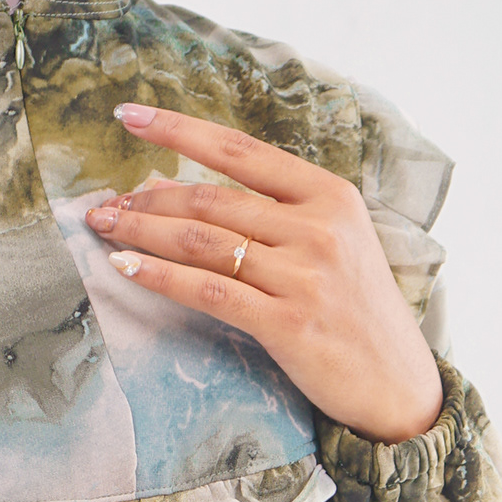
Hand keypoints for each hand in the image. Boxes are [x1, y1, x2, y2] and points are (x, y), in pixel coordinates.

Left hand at [89, 104, 443, 445]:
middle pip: (211, 199)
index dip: (179, 130)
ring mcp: (305, 274)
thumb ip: (277, 214)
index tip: (131, 117)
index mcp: (330, 195)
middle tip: (105, 204)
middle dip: (147, 199)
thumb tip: (189, 191)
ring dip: (143, 232)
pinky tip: (125, 267)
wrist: (398, 385)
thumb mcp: (334, 244)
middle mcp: (319, 227)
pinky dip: (159, 276)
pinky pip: (208, 291)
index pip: (240, 151)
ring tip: (104, 229)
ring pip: (203, 241)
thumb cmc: (356, 314)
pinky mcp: (287, 323)